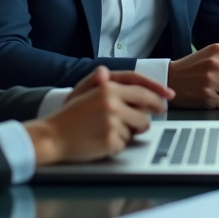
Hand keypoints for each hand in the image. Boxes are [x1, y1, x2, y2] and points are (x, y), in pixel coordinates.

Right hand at [26, 66, 172, 164]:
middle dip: (145, 119)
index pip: (143, 91)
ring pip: (137, 130)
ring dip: (129, 133)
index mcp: (108, 88)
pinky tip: (101, 141)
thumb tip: (108, 73)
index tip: (167, 101)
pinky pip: (125, 143)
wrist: (51, 137)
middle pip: (145, 113)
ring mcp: (112, 122)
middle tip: (139, 124)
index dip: (158, 97)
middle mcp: (112, 103)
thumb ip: (101, 82)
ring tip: (107, 131)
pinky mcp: (110, 140)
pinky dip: (117, 144)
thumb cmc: (69, 116)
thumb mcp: (83, 92)